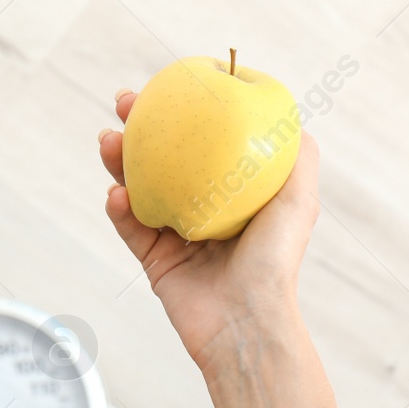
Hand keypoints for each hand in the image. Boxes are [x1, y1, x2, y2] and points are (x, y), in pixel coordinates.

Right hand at [99, 88, 319, 377]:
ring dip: (118, 159)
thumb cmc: (277, 263)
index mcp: (233, 193)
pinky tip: (116, 194)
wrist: (246, 325)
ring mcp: (176, 234)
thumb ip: (297, 158)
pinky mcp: (153, 261)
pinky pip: (129, 226)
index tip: (170, 83)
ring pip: (138, 185)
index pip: (203, 141)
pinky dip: (119, 208)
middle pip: (163, 156)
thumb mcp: (300, 201)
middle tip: (124, 101)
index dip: (184, 111)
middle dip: (139, 125)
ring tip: (108, 140)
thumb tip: (290, 115)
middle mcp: (203, 208)